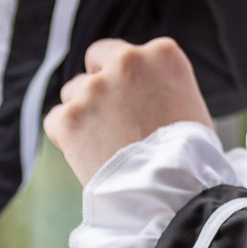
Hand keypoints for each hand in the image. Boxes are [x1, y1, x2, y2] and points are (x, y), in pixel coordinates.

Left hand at [45, 38, 213, 185]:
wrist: (174, 194)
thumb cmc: (191, 157)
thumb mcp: (190, 104)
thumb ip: (161, 85)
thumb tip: (142, 92)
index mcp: (162, 54)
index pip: (128, 53)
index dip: (127, 79)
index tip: (131, 102)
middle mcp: (127, 62)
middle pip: (95, 61)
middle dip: (98, 83)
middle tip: (110, 117)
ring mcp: (94, 88)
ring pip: (73, 92)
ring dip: (83, 113)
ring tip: (104, 145)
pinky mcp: (69, 117)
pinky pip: (55, 121)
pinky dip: (66, 139)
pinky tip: (88, 157)